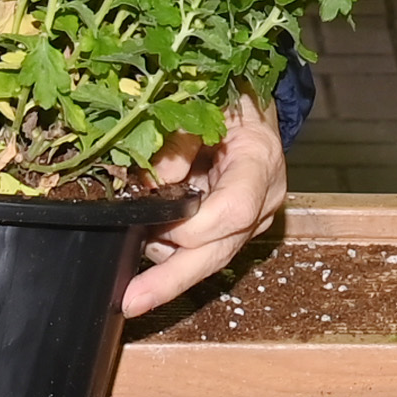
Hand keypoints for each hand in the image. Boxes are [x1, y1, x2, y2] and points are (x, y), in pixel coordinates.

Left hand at [124, 99, 284, 315]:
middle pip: (221, 251)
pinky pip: (204, 249)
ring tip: (132, 239)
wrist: (253, 103)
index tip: (150, 222)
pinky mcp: (237, 226)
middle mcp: (264, 198)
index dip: (191, 226)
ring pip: (209, 257)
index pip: (233, 210)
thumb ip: (180, 140)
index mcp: (261, 161)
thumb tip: (152, 183)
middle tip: (133, 300)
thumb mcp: (205, 102)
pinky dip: (172, 249)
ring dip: (167, 258)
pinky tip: (149, 236)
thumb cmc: (231, 95)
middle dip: (173, 280)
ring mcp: (253, 217)